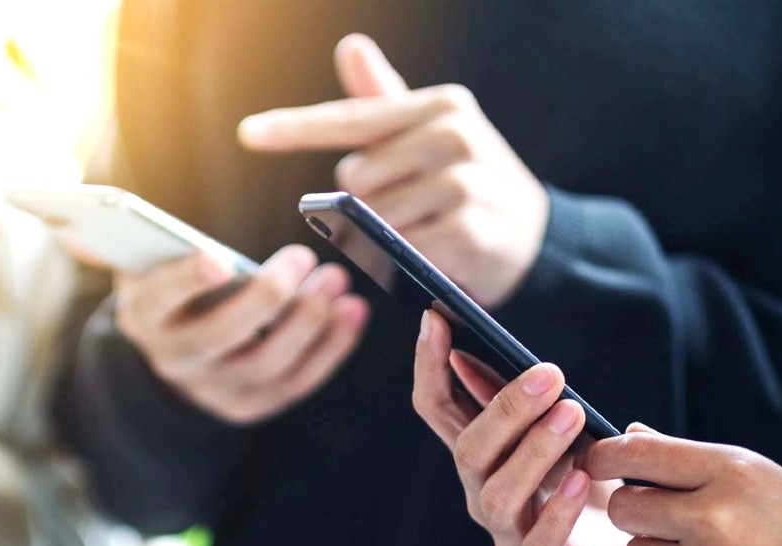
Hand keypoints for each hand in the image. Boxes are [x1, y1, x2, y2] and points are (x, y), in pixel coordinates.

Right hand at [115, 245, 368, 424]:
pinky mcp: (249, 406)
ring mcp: (214, 390)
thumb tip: (79, 229)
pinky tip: (352, 313)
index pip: (159, 301)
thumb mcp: (141, 264)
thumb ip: (118, 242)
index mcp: (144, 318)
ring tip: (335, 281)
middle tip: (301, 257)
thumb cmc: (169, 288)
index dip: (185, 282)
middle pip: (221, 336)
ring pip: (265, 363)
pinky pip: (295, 383)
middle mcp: (175, 361)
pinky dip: (329, 349)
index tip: (216, 259)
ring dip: (307, 323)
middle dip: (265, 297)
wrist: (175, 354)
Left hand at [239, 34, 547, 306]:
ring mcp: (463, 183)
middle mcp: (453, 136)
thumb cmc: (466, 181)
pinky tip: (430, 257)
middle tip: (409, 209)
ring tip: (421, 233)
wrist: (533, 237)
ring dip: (383, 238)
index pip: (350, 119)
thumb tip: (350, 47)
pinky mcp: (467, 231)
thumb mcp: (430, 135)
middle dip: (365, 204)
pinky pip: (400, 253)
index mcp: (439, 106)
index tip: (248, 133)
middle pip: (354, 181)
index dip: (295, 129)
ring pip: (373, 220)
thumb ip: (384, 100)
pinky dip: (403, 264)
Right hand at [412, 309, 645, 545]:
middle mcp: (483, 492)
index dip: (430, 365)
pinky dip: (558, 510)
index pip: (437, 408)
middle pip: (468, 450)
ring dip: (534, 450)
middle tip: (550, 373)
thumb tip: (496, 352)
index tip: (436, 317)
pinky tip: (584, 480)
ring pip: (498, 493)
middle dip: (504, 408)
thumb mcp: (566, 432)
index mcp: (483, 455)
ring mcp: (510, 533)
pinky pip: (539, 543)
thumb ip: (533, 403)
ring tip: (573, 415)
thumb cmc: (597, 484)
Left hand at [585, 429, 781, 545]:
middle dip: (638, 518)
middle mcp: (715, 517)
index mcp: (729, 471)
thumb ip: (686, 459)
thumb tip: (627, 434)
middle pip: (622, 509)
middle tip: (677, 527)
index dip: (603, 458)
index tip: (597, 464)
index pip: (633, 453)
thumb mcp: (757, 479)